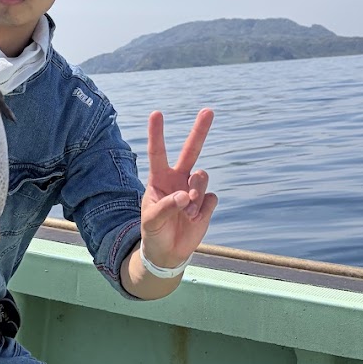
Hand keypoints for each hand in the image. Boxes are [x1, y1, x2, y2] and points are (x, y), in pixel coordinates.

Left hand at [140, 109, 217, 267]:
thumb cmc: (153, 233)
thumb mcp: (151, 221)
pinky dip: (202, 210)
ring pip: (202, 178)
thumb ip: (166, 207)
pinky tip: (193, 219)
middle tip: (208, 110)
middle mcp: (178, 180)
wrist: (168, 253)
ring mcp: (194, 190)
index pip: (158, 152)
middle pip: (192, 151)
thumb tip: (185, 196)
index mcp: (160, 179)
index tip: (157, 113)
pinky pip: (210, 199)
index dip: (157, 133)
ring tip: (186, 212)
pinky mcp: (206, 204)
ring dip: (196, 193)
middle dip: (200, 131)